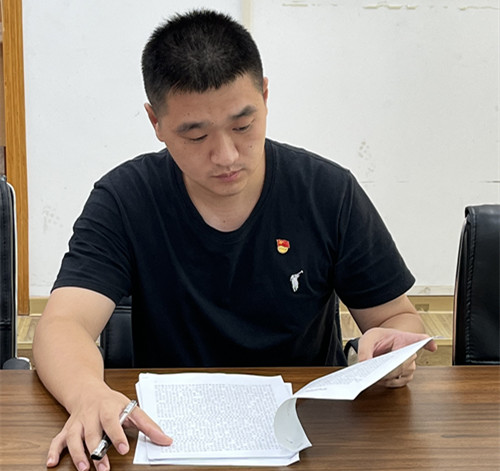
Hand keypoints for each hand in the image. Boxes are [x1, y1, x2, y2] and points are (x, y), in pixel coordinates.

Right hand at [46, 386, 171, 470]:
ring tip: (83, 468)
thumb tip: (166, 440)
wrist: (88, 390)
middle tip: (103, 467)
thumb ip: (148, 426)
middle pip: (92, 432)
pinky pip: (58, 440)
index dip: (117, 435)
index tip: (123, 448)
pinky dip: (53, 451)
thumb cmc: (112, 402)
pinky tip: (51, 463)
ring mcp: (78, 422)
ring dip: (77, 453)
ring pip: (74, 437)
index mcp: (108, 408)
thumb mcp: (132, 408)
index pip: (112, 421)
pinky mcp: (67, 429)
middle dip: (96, 450)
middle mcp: (91, 415)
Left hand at [358, 328, 436, 387]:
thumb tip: (365, 364)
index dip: (427, 344)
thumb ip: (365, 349)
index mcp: (406, 339)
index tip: (430, 347)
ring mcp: (410, 366)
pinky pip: (398, 383)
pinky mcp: (405, 376)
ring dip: (387, 377)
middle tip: (376, 372)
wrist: (382, 343)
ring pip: (401, 375)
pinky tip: (378, 379)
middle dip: (389, 370)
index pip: (420, 340)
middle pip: (403, 364)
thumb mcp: (368, 338)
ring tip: (375, 374)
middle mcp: (412, 353)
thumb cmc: (379, 338)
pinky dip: (387, 382)